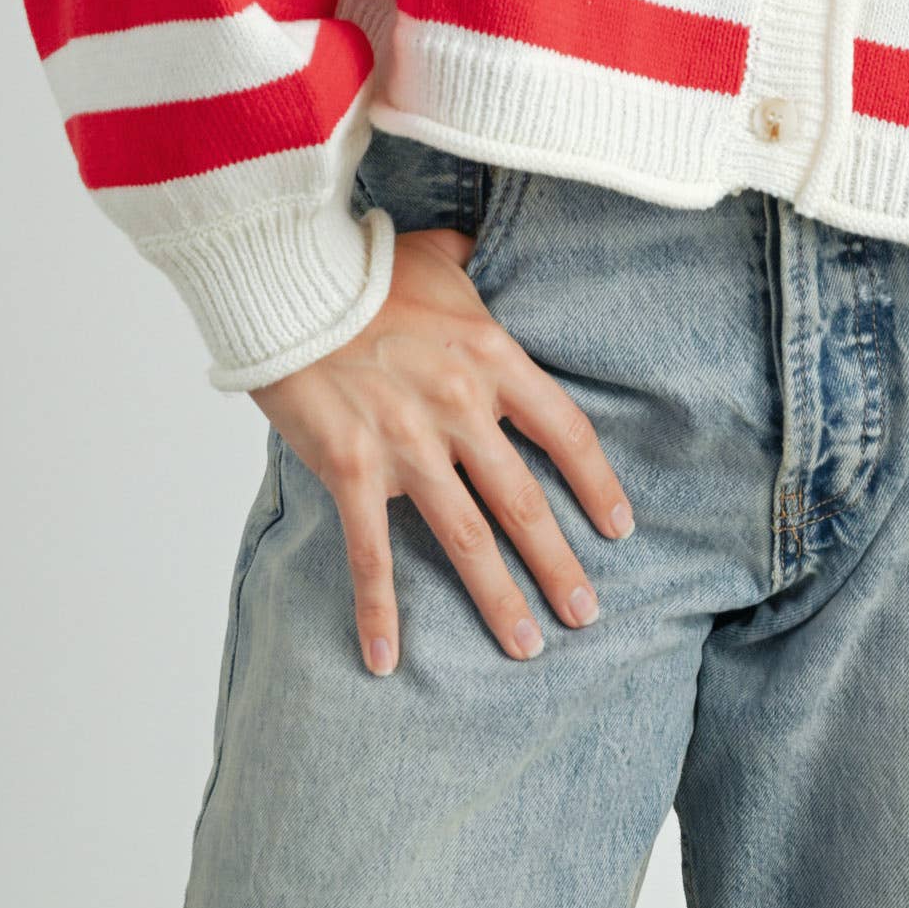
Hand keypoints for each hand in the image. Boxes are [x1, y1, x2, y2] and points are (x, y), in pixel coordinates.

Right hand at [250, 219, 636, 675]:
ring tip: (526, 646)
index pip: (565, 432)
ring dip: (499, 600)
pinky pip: (371, 555)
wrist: (291, 280)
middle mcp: (462, 407)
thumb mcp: (437, 254)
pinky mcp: (352, 469)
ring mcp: (408, 444)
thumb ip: (472, 262)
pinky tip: (387, 659)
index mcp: (492, 356)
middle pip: (525, 502)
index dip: (596, 485)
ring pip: (468, 539)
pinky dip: (379, 612)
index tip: (618, 528)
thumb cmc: (364, 267)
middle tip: (585, 613)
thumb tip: (485, 248)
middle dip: (559, 566)